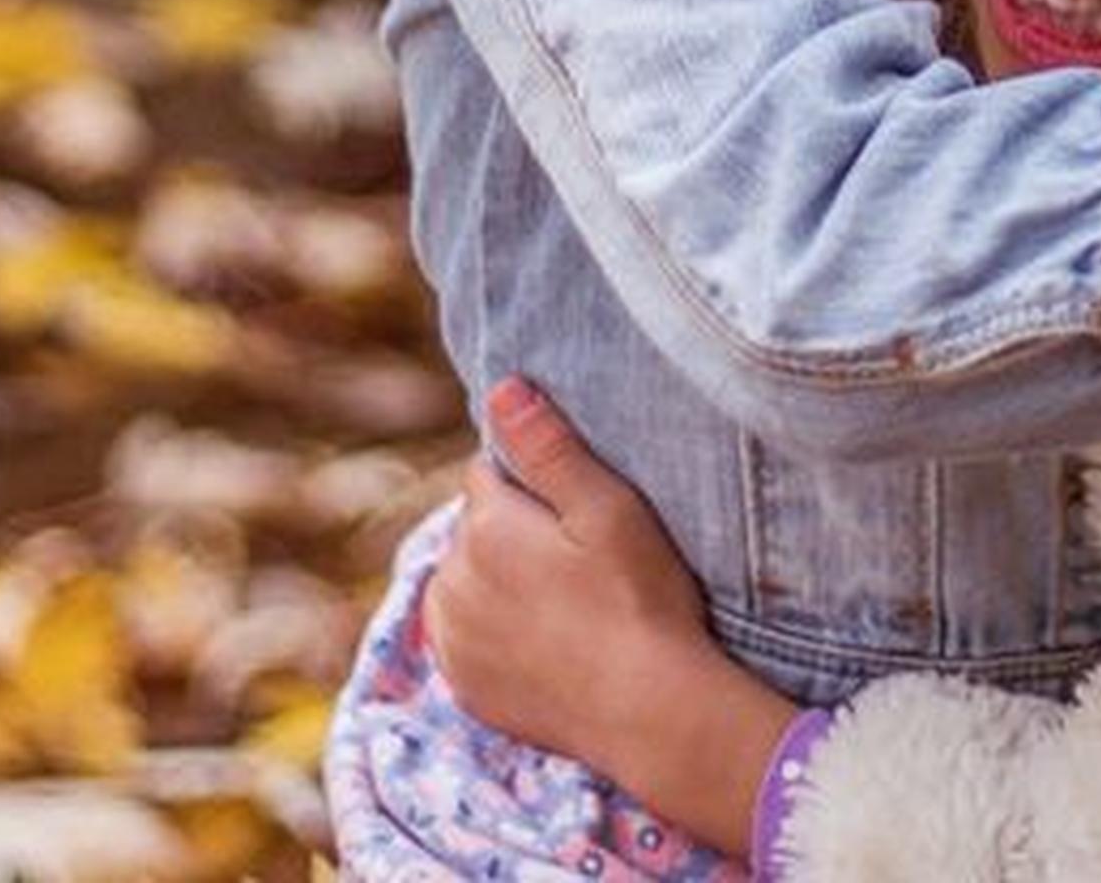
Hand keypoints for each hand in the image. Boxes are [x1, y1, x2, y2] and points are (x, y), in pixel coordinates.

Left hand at [421, 379, 796, 843]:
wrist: (649, 711)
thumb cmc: (640, 600)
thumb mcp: (608, 508)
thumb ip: (548, 447)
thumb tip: (501, 389)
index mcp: (484, 527)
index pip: (487, 473)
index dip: (533, 484)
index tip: (575, 513)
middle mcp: (451, 580)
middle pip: (473, 529)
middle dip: (511, 533)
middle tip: (579, 562)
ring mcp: (452, 640)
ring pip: (463, 583)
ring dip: (494, 583)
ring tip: (563, 604)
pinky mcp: (464, 687)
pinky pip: (465, 639)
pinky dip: (492, 633)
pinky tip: (543, 642)